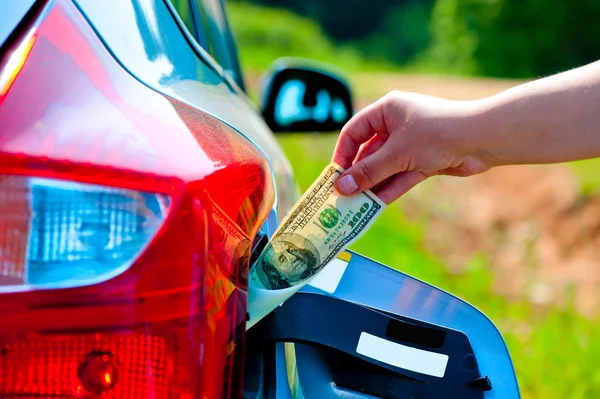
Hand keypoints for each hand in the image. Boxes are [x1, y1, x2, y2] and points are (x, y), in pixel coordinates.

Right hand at [332, 91, 491, 203]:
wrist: (482, 140)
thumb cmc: (436, 135)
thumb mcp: (397, 154)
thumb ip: (368, 172)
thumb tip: (341, 187)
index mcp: (387, 110)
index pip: (354, 131)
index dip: (342, 153)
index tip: (335, 176)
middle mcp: (396, 124)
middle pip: (368, 152)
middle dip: (357, 175)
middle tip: (343, 195)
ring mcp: (410, 144)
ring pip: (384, 167)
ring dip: (372, 185)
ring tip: (355, 206)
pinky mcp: (423, 160)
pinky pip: (400, 176)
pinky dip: (389, 188)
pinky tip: (374, 205)